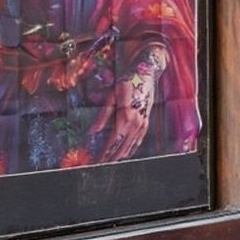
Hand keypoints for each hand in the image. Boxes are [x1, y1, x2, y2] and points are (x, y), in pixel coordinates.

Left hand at [93, 45, 166, 159]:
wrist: (147, 74)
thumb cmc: (127, 82)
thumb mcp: (111, 96)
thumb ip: (103, 115)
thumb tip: (92, 132)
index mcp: (126, 116)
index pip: (114, 141)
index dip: (105, 153)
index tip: (97, 161)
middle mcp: (137, 123)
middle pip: (123, 147)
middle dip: (111, 157)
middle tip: (100, 165)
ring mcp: (144, 123)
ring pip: (131, 146)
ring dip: (120, 156)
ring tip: (109, 163)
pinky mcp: (146, 122)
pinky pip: (138, 141)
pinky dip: (130, 149)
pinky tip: (124, 154)